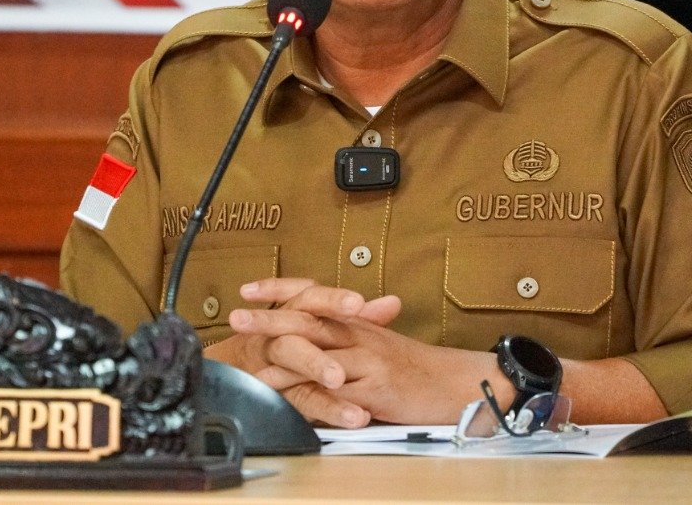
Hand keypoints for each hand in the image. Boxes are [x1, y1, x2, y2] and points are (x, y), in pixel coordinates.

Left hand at [212, 277, 494, 427]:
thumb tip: (313, 325)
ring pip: (321, 358)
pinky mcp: (377, 391)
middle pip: (308, 321)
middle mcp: (359, 335)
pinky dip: (318, 398)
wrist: (456, 381)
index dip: (279, 290)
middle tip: (236, 317)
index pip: (312, 296)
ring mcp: (368, 362)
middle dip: (268, 320)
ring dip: (285, 363)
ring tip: (255, 368)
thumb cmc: (415, 366)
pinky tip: (296, 402)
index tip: (247, 289)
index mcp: (355, 322)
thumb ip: (347, 334)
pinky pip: (342, 395)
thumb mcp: (379, 342)